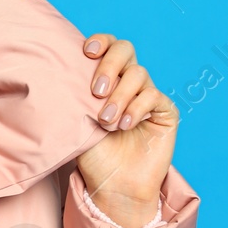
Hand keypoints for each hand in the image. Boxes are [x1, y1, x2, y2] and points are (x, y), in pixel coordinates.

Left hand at [75, 34, 179, 227]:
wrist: (113, 185)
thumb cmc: (92, 153)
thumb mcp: (78, 119)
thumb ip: (77, 92)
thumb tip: (63, 69)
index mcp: (106, 77)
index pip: (107, 46)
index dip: (101, 42)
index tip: (87, 52)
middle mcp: (128, 81)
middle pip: (125, 50)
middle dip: (110, 65)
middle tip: (97, 91)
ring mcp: (148, 95)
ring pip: (138, 74)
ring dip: (120, 96)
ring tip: (107, 121)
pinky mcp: (165, 111)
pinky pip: (154, 96)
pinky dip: (137, 108)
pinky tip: (126, 125)